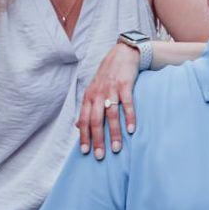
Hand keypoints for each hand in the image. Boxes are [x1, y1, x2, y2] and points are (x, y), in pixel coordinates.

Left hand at [77, 42, 138, 159]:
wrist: (122, 53)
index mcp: (89, 96)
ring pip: (111, 115)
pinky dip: (129, 117)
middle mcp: (98, 94)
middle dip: (98, 139)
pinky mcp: (125, 84)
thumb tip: (76, 126)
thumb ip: (86, 107)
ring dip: (114, 133)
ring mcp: (111, 89)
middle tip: (100, 156)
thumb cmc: (108, 75)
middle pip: (96, 120)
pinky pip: (127, 104)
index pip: (84, 119)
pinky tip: (131, 130)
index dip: (84, 136)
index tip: (85, 152)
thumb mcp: (93, 89)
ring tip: (116, 148)